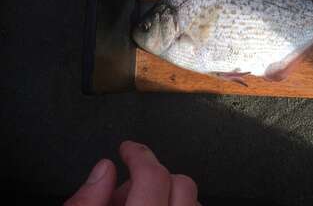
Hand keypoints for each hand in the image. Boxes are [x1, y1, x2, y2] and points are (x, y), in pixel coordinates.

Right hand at [64, 141, 199, 205]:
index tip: (127, 149)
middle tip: (124, 189)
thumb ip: (85, 202)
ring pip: (191, 199)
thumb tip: (105, 168)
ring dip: (165, 194)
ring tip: (135, 204)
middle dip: (152, 177)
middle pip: (180, 183)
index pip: (153, 177)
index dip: (138, 155)